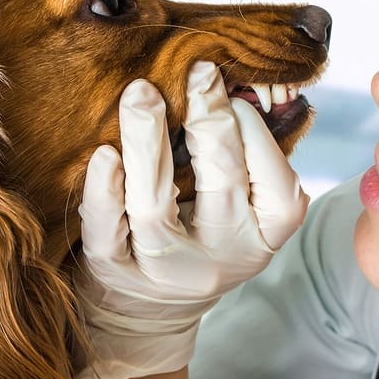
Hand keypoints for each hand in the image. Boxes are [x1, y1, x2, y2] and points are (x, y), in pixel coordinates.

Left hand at [73, 61, 309, 378]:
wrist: (145, 307)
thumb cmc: (199, 230)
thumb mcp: (238, 204)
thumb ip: (243, 154)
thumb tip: (233, 80)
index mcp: (265, 234)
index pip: (275, 181)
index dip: (253, 130)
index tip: (229, 91)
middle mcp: (224, 256)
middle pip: (221, 183)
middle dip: (209, 121)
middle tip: (195, 71)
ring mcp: (167, 271)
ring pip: (156, 207)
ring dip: (147, 142)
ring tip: (140, 93)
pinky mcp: (115, 276)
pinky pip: (107, 232)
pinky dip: (105, 190)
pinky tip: (104, 153)